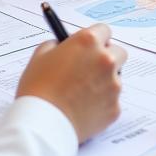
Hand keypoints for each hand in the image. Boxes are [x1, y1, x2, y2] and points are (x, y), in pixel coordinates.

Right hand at [16, 24, 126, 142]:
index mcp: (88, 42)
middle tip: (90, 67)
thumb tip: (65, 45)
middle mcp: (106, 60)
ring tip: (81, 93)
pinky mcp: (115, 108)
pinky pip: (111, 100)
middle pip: (118, 52)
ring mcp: (113, 85)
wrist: (42, 124)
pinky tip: (83, 108)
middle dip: (107, 57)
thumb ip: (58, 45)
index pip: (104, 30)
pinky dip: (101, 103)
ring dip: (104, 81)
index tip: (90, 46)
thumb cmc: (37, 89)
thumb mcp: (41, 55)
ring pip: (116, 78)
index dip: (96, 38)